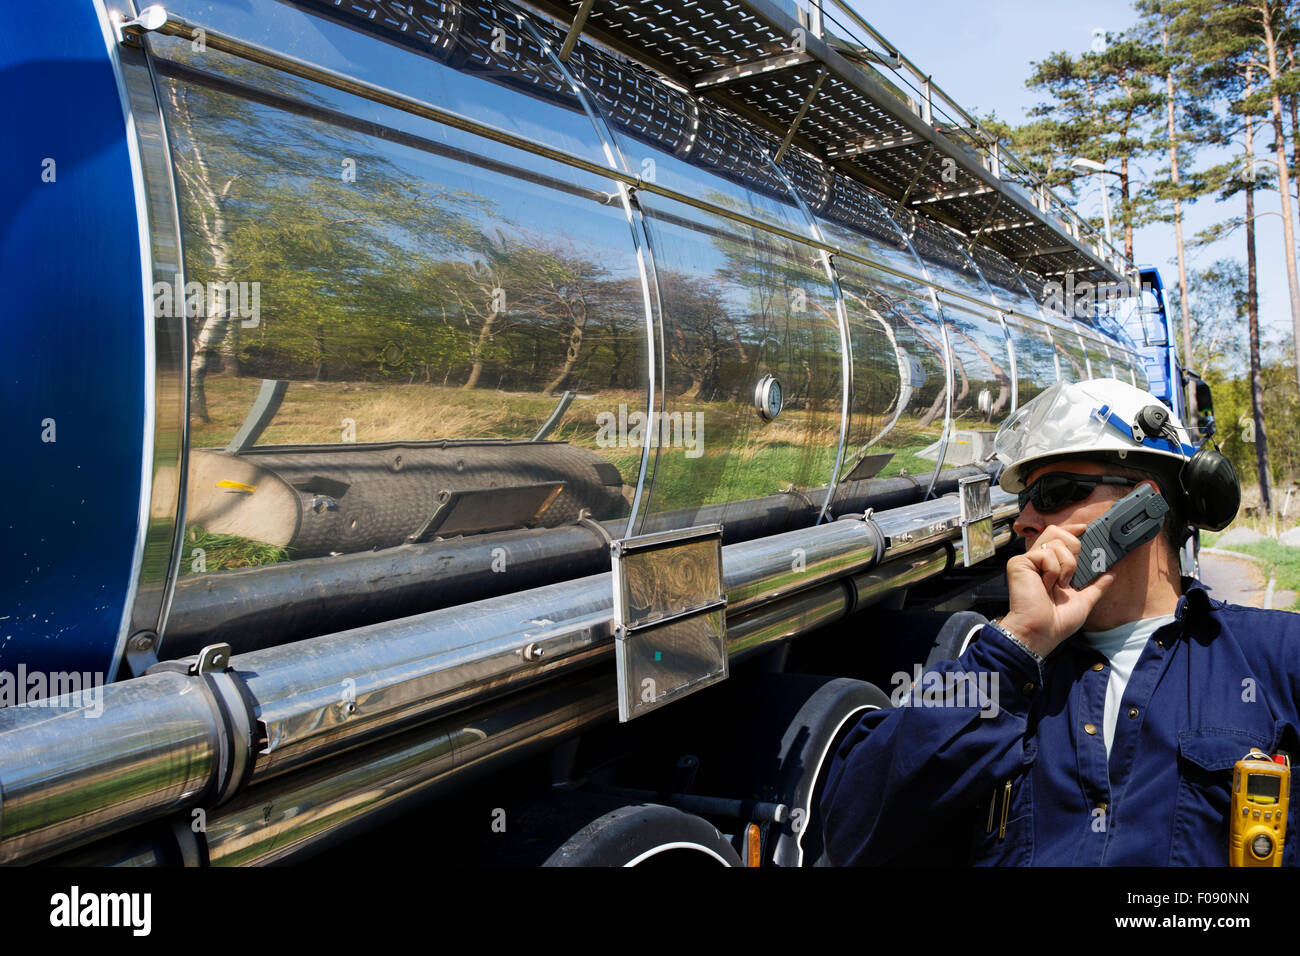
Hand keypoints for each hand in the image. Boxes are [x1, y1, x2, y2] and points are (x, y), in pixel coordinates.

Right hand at [999, 524, 1116, 656]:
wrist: (1042, 632)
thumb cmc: (1057, 621)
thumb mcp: (1084, 601)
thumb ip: (1096, 586)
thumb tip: (1110, 574)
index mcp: (1051, 568)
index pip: (1059, 538)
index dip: (1072, 530)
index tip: (1085, 528)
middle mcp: (1038, 561)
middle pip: (1056, 531)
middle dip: (1073, 547)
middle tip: (1072, 571)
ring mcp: (1028, 561)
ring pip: (1056, 541)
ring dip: (1066, 565)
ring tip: (1059, 584)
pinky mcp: (1020, 563)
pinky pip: (1046, 554)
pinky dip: (1054, 571)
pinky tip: (1047, 585)